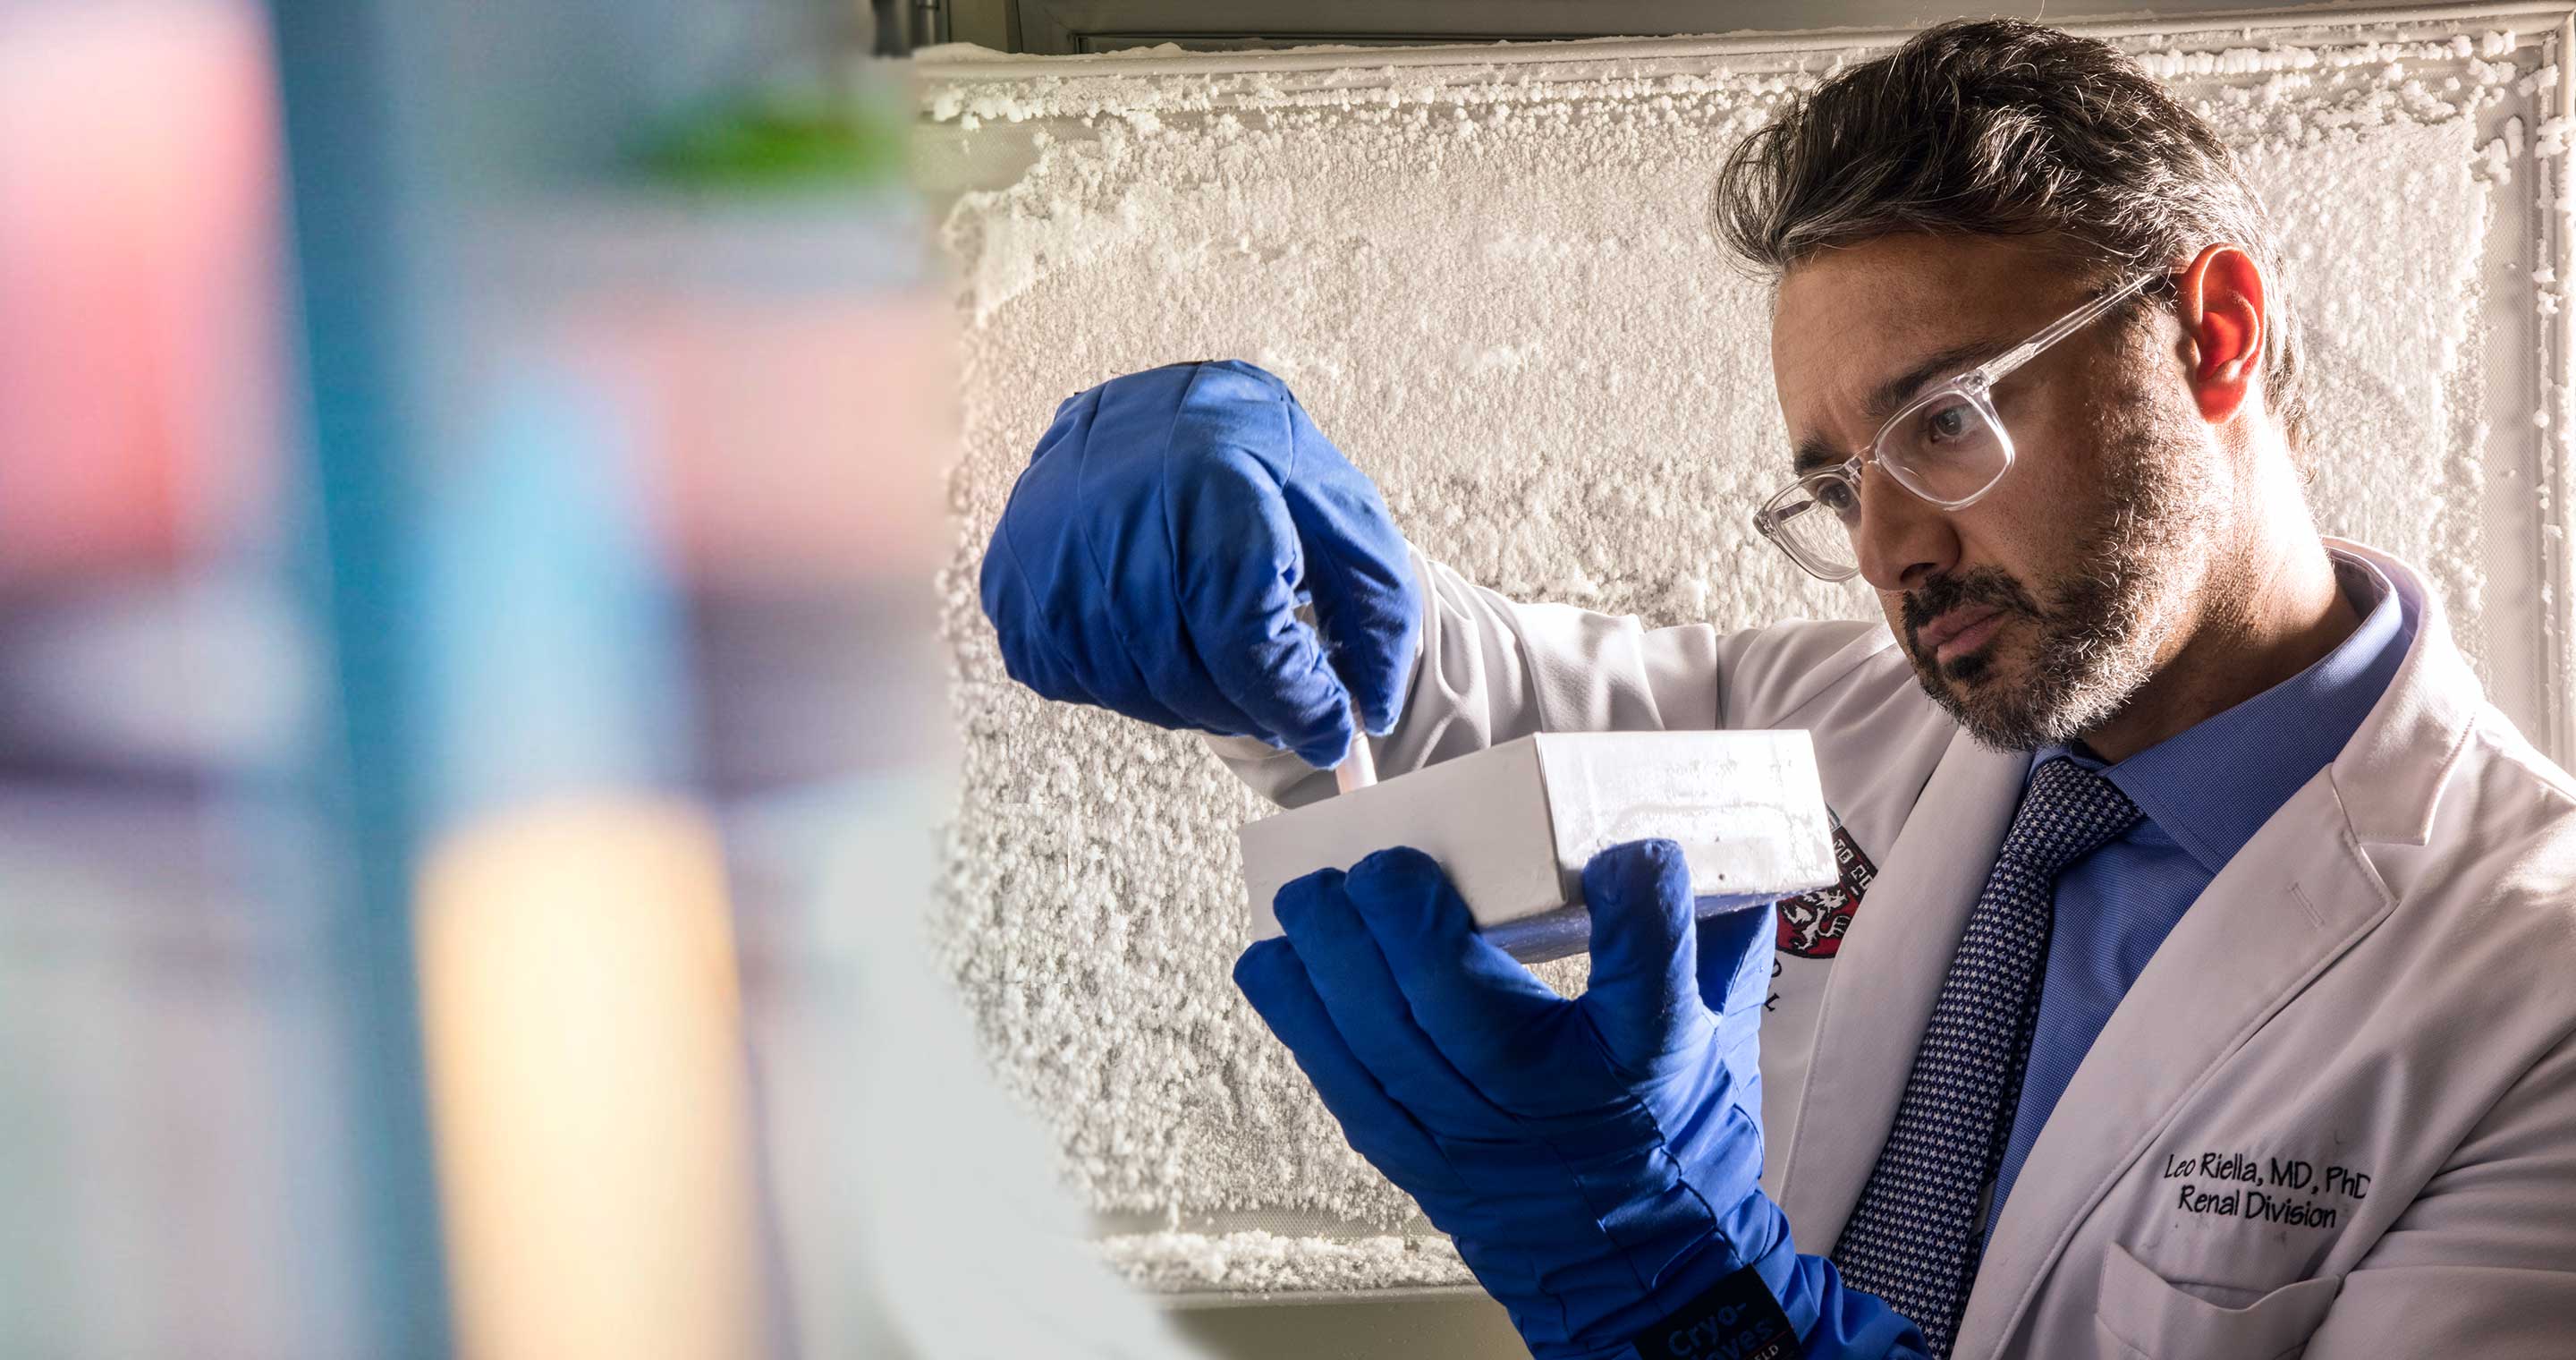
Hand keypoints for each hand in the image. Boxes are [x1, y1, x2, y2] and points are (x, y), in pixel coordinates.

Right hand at [978, 360, 1418, 767]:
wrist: (1161, 413)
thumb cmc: (1260, 465)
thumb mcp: (1342, 514)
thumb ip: (1374, 614)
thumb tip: (1367, 714)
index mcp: (1210, 485)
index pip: (1245, 639)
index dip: (1293, 702)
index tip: (1330, 731)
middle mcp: (1116, 511)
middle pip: (1183, 675)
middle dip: (1249, 711)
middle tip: (1283, 708)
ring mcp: (1049, 546)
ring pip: (1127, 687)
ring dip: (1191, 704)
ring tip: (1227, 671)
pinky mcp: (1012, 575)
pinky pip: (1069, 678)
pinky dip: (1127, 685)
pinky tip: (1162, 642)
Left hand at [1234, 840, 1924, 1359]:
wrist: (1644, 1280)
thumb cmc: (1674, 1147)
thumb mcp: (1715, 1037)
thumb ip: (1705, 937)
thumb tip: (1671, 841)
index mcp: (1643, 1062)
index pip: (1646, 963)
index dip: (1636, 895)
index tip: (1629, 855)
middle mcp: (1548, 1101)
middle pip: (1452, 990)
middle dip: (1397, 907)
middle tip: (1386, 859)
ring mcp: (1468, 1135)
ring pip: (1373, 1030)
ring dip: (1329, 949)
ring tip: (1317, 894)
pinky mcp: (1413, 1156)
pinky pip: (1336, 1074)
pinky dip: (1298, 1008)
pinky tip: (1281, 957)